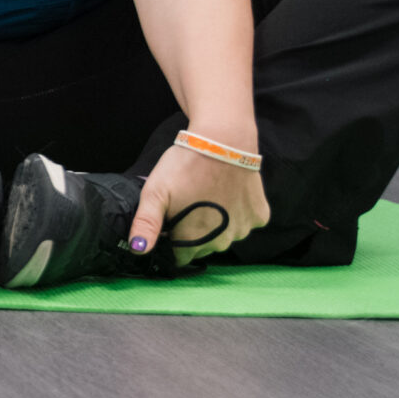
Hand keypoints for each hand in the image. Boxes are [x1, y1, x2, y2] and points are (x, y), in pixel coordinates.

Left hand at [131, 144, 269, 265]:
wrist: (223, 141)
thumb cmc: (185, 166)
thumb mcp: (155, 192)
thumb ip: (146, 224)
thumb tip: (137, 250)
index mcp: (195, 240)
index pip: (181, 256)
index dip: (172, 241)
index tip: (170, 222)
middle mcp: (223, 241)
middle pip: (203, 247)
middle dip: (193, 232)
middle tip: (188, 203)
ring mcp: (245, 229)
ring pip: (225, 236)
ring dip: (216, 224)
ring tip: (207, 196)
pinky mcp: (260, 216)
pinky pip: (245, 222)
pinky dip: (237, 213)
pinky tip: (227, 194)